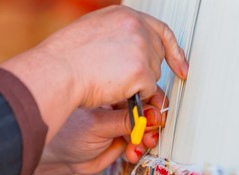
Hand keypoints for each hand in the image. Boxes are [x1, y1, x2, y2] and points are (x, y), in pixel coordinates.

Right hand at [0, 5, 187, 142]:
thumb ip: (115, 35)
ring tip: (111, 82)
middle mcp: (137, 28)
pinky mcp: (141, 72)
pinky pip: (148, 91)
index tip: (181, 66)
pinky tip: (115, 90)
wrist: (57, 71)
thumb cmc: (65, 57)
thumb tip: (128, 49)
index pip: (162, 31)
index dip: (174, 51)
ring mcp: (140, 49)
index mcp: (125, 16)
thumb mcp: (92, 32)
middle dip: (146, 71)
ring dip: (138, 84)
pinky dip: (135, 96)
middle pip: (157, 57)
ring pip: (153, 75)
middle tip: (126, 80)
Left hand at [32, 91, 167, 174]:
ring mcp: (123, 123)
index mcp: (111, 92)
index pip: (138, 92)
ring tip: (141, 144)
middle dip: (151, 122)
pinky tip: (133, 153)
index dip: (151, 102)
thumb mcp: (97, 125)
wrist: (60, 157)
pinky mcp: (125, 140)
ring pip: (145, 127)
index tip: (156, 115)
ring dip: (147, 137)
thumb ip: (124, 121)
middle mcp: (119, 106)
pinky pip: (140, 143)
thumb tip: (149, 115)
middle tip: (150, 132)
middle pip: (146, 109)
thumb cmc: (69, 134)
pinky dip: (140, 149)